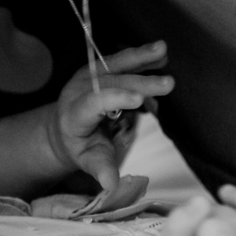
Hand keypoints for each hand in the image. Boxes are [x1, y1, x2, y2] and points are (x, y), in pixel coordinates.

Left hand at [49, 43, 172, 193]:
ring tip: (162, 50)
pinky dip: (140, 56)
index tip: (139, 98)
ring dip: (140, 57)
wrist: (67, 126)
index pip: (94, 103)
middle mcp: (79, 89)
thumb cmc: (80, 146)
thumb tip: (111, 185)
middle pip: (111, 83)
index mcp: (75, 114)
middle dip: (141, 82)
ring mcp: (88, 76)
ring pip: (114, 63)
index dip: (115, 99)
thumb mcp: (87, 160)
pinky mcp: (99, 68)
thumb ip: (100, 168)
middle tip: (168, 84)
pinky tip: (161, 52)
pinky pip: (120, 60)